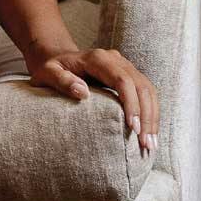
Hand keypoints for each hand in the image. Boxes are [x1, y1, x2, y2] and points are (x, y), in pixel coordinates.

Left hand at [22, 43, 158, 159]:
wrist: (58, 56)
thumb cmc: (51, 68)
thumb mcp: (48, 73)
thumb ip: (62, 81)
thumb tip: (82, 93)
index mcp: (99, 59)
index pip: (123, 80)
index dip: (131, 103)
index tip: (132, 127)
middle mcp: (116, 60)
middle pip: (141, 86)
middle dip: (147, 116)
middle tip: (146, 143)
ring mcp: (125, 66)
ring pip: (148, 90)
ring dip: (152, 117)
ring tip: (151, 144)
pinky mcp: (129, 75)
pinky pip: (146, 93)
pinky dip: (150, 112)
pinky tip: (150, 132)